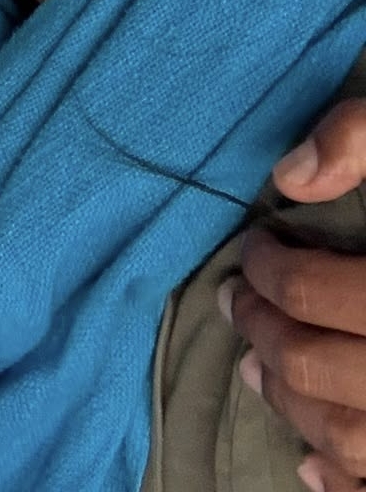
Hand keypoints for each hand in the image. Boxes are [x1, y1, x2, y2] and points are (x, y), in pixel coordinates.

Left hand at [225, 99, 365, 491]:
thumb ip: (364, 136)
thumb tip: (291, 178)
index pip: (316, 291)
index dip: (268, 268)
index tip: (253, 248)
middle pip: (322, 368)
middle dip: (265, 333)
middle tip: (238, 303)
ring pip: (353, 440)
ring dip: (291, 407)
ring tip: (257, 368)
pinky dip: (346, 485)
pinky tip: (313, 464)